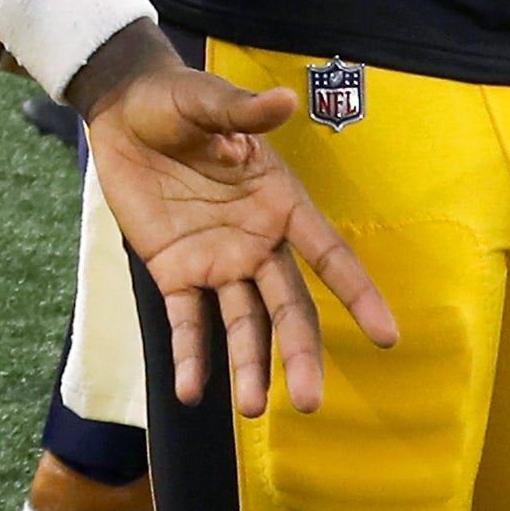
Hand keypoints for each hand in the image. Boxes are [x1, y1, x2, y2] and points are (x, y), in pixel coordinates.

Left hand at [70, 25, 395, 417]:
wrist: (122, 112)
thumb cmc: (176, 100)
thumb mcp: (206, 100)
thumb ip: (241, 113)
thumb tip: (282, 100)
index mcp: (279, 201)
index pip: (328, 253)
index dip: (357, 293)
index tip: (387, 335)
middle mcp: (257, 241)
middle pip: (288, 306)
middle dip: (301, 352)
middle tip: (309, 402)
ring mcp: (218, 262)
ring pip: (244, 324)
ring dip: (250, 366)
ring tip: (252, 410)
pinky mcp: (176, 273)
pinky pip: (187, 322)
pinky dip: (190, 357)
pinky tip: (192, 391)